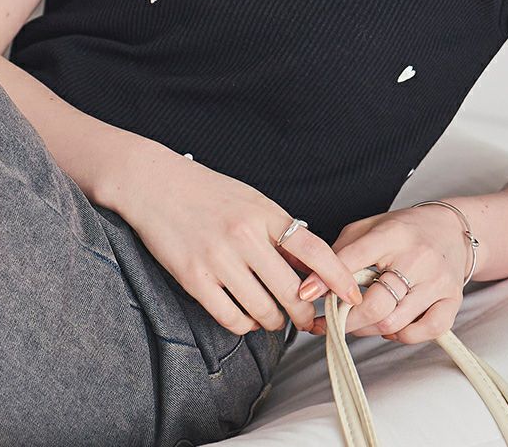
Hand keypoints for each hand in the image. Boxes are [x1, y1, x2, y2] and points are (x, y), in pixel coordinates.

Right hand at [108, 139, 362, 334]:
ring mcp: (219, 258)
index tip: (353, 298)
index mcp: (265, 213)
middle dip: (305, 314)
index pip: (315, 250)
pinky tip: (244, 316)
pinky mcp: (194, 278)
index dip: (339, 279)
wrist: (154, 183)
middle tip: (307, 321)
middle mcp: (245, 236)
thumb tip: (311, 268)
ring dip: (274, 322)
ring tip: (272, 316)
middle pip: (292, 292)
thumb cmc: (207, 192)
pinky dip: (244, 325)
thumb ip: (280, 232)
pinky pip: (231, 318)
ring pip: (264, 311)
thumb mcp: (252, 201)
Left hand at [299, 206, 468, 343]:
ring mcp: (437, 282)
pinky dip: (401, 336)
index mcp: (392, 234)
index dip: (324, 281)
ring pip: (393, 323)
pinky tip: (391, 325)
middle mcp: (417, 258)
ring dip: (367, 329)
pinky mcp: (452, 301)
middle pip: (373, 305)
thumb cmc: (405, 230)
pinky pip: (423, 332)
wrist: (452, 230)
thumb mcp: (369, 226)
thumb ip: (343, 250)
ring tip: (358, 321)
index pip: (352, 260)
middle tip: (330, 320)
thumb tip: (314, 280)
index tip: (304, 295)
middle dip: (344, 319)